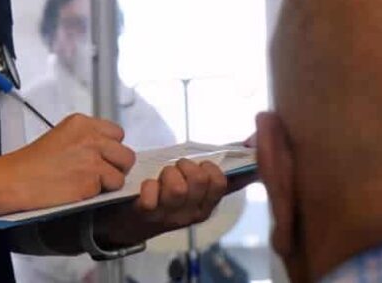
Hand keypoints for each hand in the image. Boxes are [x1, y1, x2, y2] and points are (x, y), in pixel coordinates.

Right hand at [2, 113, 135, 213]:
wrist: (15, 179)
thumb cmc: (32, 163)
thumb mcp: (61, 137)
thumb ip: (86, 138)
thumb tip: (108, 150)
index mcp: (81, 122)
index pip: (117, 133)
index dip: (111, 148)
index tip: (101, 157)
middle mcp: (90, 136)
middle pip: (125, 153)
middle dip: (116, 165)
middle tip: (98, 173)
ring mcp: (92, 158)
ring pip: (121, 172)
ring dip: (110, 181)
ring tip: (88, 183)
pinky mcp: (92, 180)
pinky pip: (111, 189)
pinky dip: (100, 193)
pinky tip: (81, 190)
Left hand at [94, 158, 226, 245]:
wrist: (131, 224)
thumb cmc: (165, 200)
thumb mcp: (193, 193)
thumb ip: (216, 178)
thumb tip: (250, 156)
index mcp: (206, 206)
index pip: (220, 182)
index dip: (208, 167)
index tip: (197, 167)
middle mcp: (191, 213)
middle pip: (199, 180)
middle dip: (186, 166)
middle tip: (176, 169)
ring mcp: (169, 215)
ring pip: (177, 188)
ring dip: (167, 173)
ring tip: (162, 177)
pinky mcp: (146, 214)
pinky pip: (151, 196)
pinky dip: (148, 186)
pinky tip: (147, 187)